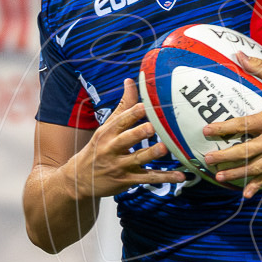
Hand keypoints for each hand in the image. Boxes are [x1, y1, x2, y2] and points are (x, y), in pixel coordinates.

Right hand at [67, 80, 184, 197]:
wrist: (80, 179)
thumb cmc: (98, 148)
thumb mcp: (106, 128)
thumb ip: (122, 106)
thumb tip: (130, 81)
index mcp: (107, 133)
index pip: (119, 121)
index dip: (131, 114)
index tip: (144, 105)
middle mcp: (112, 149)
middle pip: (125, 140)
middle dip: (137, 133)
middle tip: (151, 127)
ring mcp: (120, 166)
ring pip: (137, 159)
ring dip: (150, 154)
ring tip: (163, 148)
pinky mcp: (128, 180)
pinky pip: (148, 178)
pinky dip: (165, 178)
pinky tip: (180, 176)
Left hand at [201, 54, 261, 199]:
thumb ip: (259, 67)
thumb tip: (238, 55)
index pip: (244, 125)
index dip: (224, 128)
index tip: (206, 131)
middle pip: (248, 152)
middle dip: (226, 158)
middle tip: (207, 160)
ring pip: (259, 167)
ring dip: (239, 174)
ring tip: (220, 178)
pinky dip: (259, 183)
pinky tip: (246, 192)